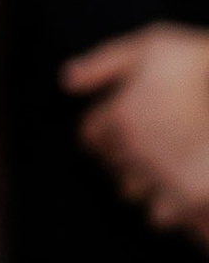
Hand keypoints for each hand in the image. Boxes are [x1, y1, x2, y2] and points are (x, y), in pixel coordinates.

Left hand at [64, 23, 208, 241]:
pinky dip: (165, 206)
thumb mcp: (153, 47)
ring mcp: (158, 179)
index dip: (104, 129)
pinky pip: (157, 215)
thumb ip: (105, 63)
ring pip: (129, 191)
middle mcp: (132, 152)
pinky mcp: (185, 201)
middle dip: (123, 154)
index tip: (123, 122)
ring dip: (141, 181)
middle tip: (153, 139)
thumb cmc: (203, 68)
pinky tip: (181, 185)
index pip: (90, 134)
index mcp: (120, 116)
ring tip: (168, 162)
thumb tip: (66, 80)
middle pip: (110, 164)